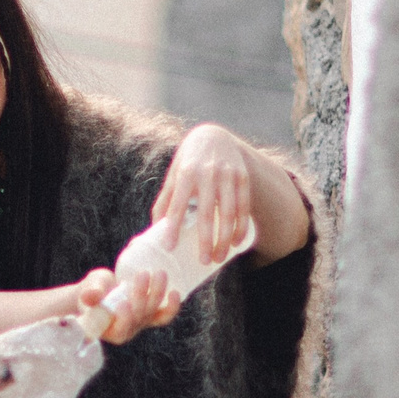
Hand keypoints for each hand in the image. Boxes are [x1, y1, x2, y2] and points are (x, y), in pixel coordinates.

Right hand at [72, 266, 177, 343]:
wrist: (99, 290)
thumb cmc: (91, 290)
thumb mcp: (88, 289)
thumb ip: (89, 292)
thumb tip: (91, 296)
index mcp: (109, 330)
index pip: (120, 331)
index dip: (125, 320)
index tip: (124, 303)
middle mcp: (127, 330)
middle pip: (138, 317)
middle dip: (142, 296)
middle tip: (142, 275)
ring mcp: (141, 322)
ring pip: (152, 312)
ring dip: (157, 293)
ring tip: (159, 274)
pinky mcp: (151, 314)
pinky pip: (164, 315)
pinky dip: (172, 306)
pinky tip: (175, 293)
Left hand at [153, 124, 258, 263]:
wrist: (213, 136)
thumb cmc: (187, 162)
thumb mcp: (173, 176)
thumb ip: (165, 201)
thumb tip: (154, 230)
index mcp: (186, 174)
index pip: (178, 204)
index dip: (173, 226)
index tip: (170, 248)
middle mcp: (208, 173)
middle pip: (207, 213)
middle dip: (205, 240)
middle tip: (203, 261)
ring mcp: (228, 175)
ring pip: (228, 212)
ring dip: (225, 238)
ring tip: (218, 258)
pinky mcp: (242, 178)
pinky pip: (244, 206)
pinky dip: (241, 226)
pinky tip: (236, 243)